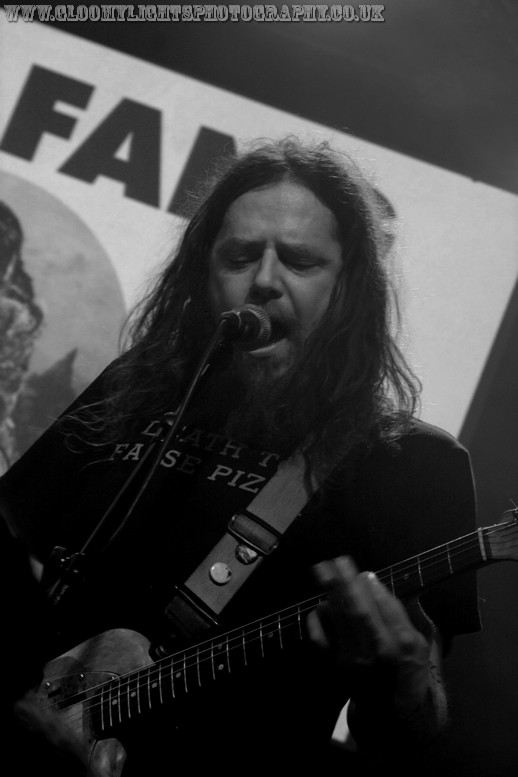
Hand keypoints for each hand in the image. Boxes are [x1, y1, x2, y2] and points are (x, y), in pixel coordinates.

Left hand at [307, 555, 433, 714]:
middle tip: (336, 561)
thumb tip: (381, 584)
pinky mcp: (336, 669)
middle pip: (358, 610)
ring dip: (329, 592)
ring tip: (322, 571)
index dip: (373, 587)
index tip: (365, 572)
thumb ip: (406, 614)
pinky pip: (320, 640)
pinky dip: (316, 620)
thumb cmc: (409, 670)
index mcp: (404, 644)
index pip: (386, 607)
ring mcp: (354, 661)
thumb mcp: (422, 643)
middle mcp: (378, 652)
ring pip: (339, 620)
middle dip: (345, 582)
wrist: (394, 712)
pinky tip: (318, 606)